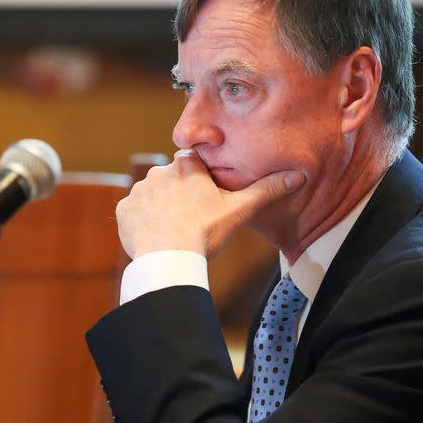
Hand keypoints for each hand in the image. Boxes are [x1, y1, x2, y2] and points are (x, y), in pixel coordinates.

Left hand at [116, 150, 305, 259]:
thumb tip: (299, 175)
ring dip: (160, 208)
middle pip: (172, 179)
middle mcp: (159, 171)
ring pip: (152, 195)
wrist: (169, 258)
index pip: (194, 164)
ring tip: (173, 230)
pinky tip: (156, 236)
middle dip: (179, 194)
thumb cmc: (205, 232)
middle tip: (192, 219)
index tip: (206, 200)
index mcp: (187, 166)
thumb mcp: (240, 210)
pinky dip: (142, 222)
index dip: (200, 181)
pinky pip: (133, 212)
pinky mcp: (123, 210)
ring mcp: (138, 191)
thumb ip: (267, 190)